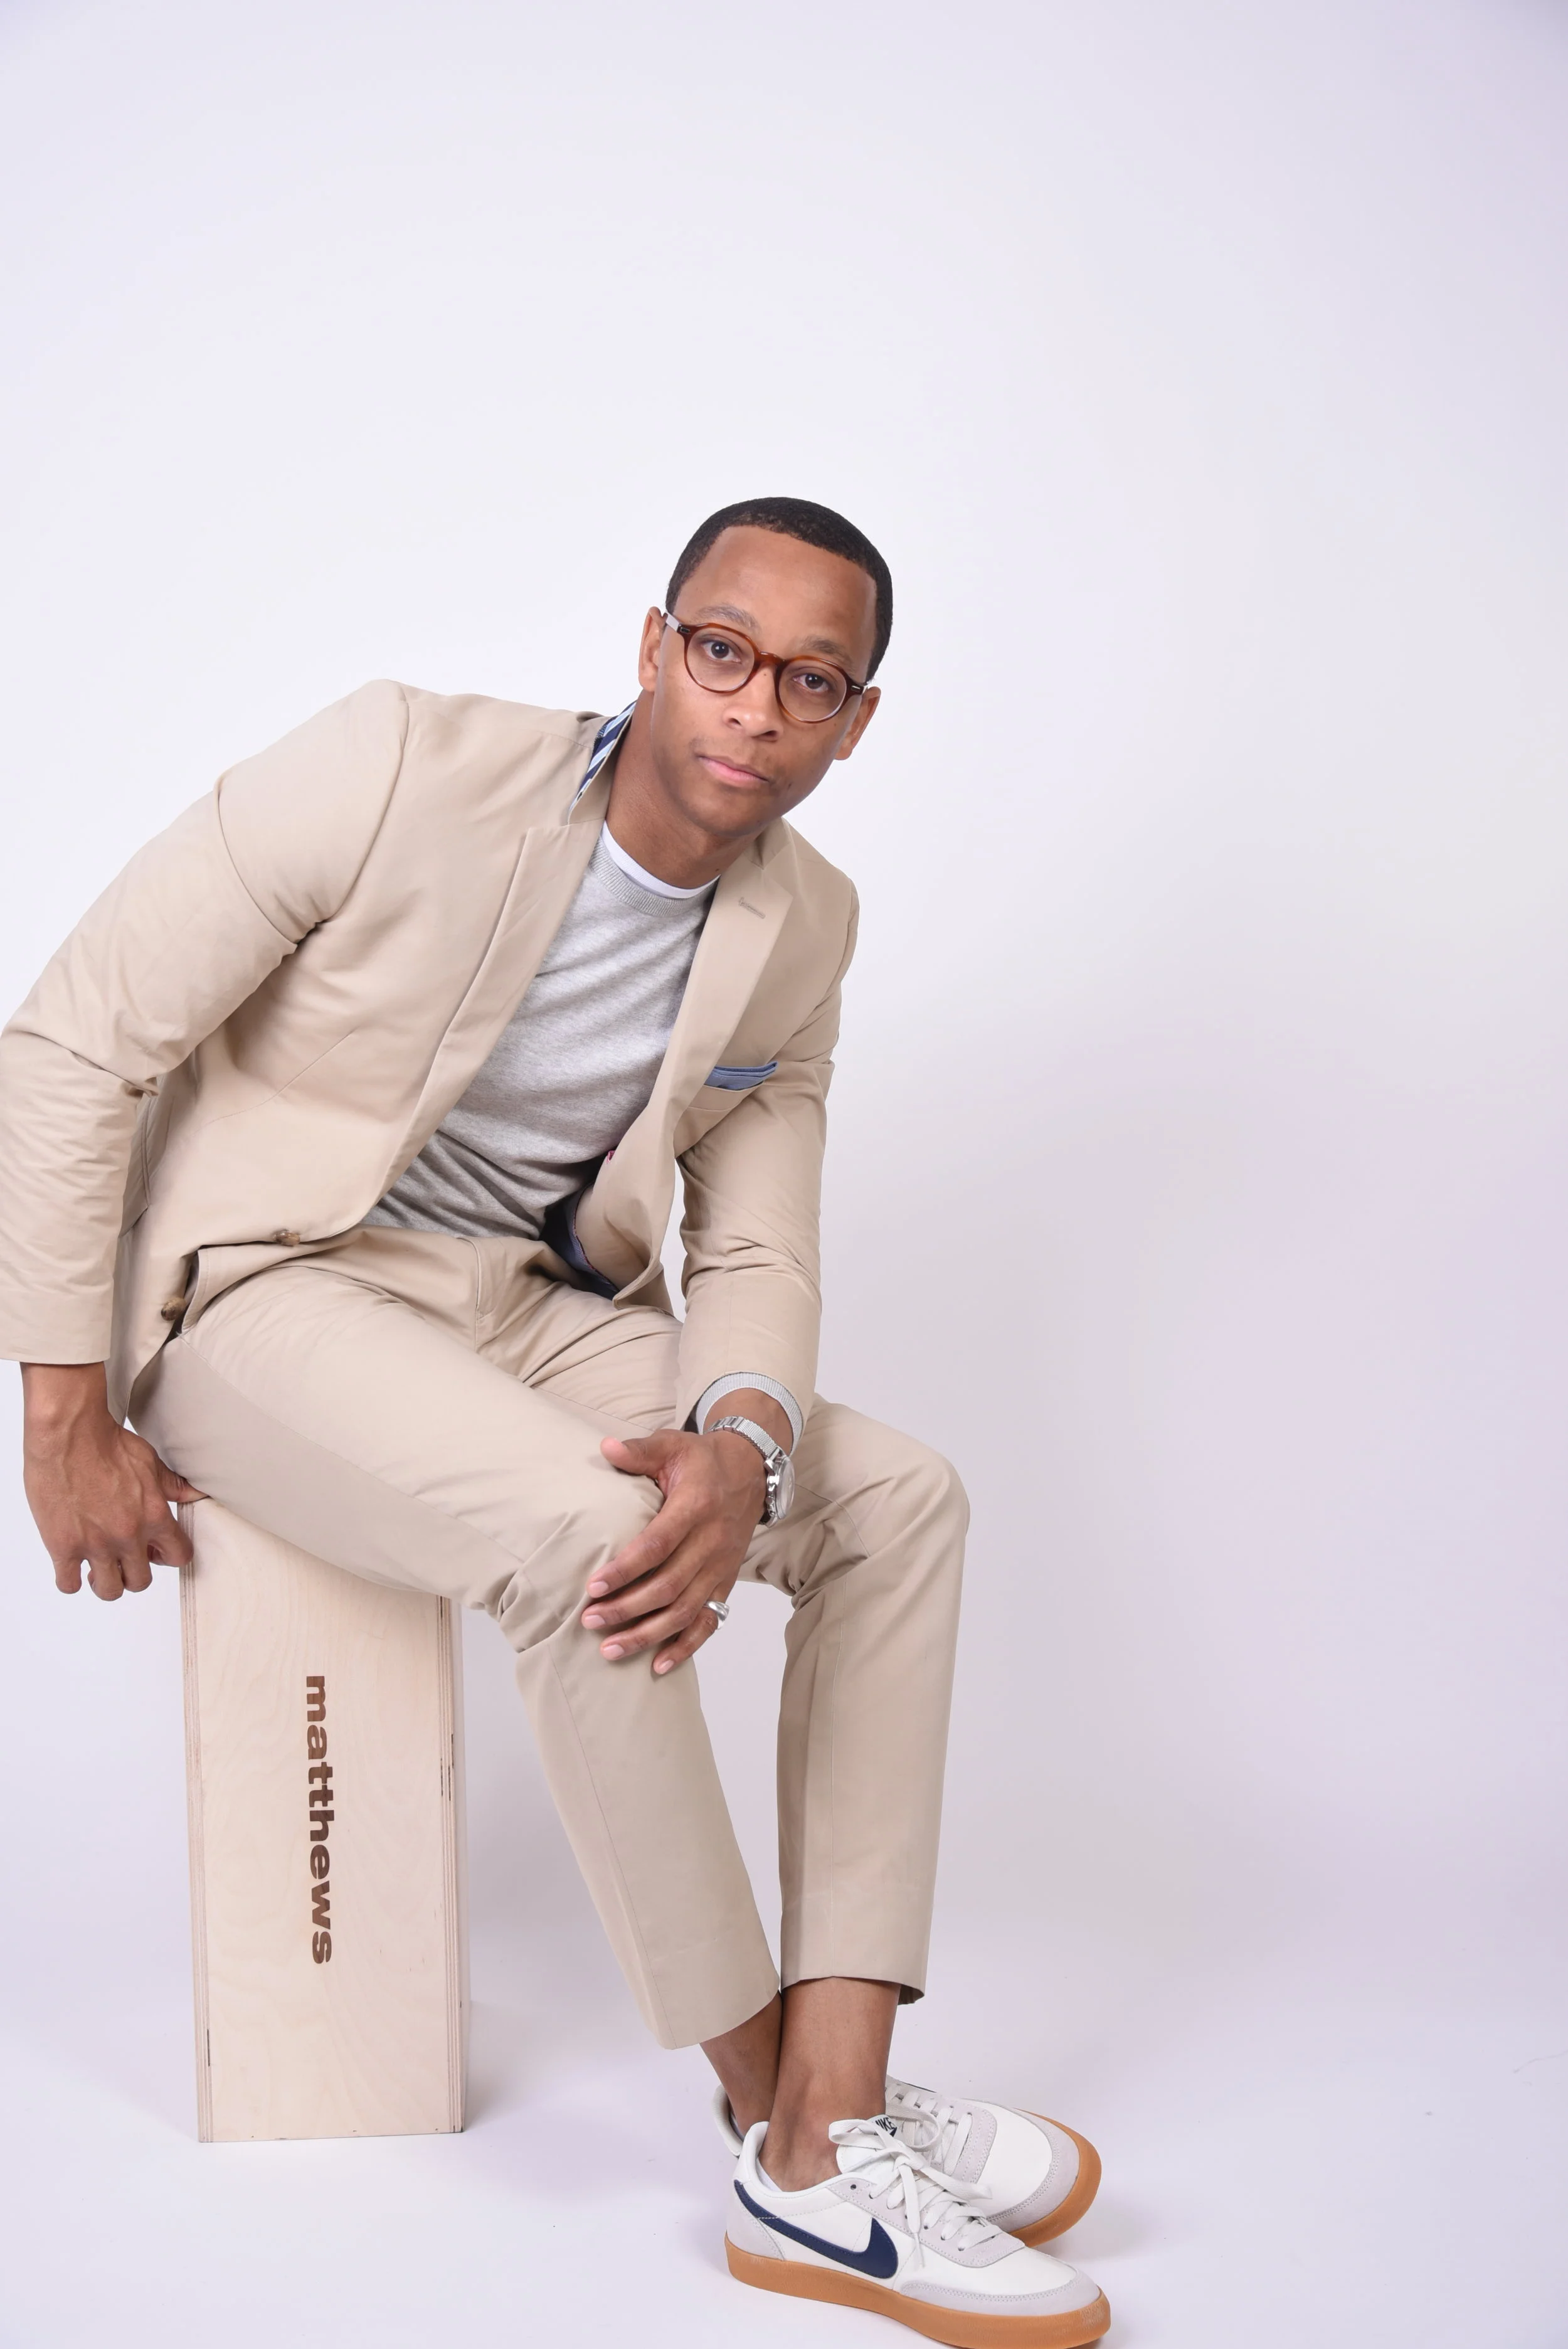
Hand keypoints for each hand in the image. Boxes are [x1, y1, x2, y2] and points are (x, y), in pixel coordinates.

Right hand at [21, 1362, 204, 1599]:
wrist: (69, 1435)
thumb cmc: (106, 1443)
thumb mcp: (149, 1462)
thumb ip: (172, 1486)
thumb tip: (194, 1495)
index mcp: (154, 1517)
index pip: (179, 1557)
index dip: (166, 1556)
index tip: (153, 1551)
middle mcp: (128, 1536)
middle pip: (141, 1581)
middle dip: (133, 1572)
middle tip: (121, 1558)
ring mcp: (95, 1544)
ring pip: (109, 1590)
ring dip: (104, 1581)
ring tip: (97, 1566)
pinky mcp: (63, 1546)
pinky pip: (69, 1584)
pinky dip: (71, 1579)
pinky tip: (70, 1563)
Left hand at [584, 1424, 771, 1674]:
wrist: (751, 1470)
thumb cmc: (704, 1459)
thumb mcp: (673, 1445)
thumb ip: (639, 1450)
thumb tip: (605, 1449)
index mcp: (695, 1506)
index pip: (656, 1545)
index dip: (625, 1569)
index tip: (593, 1586)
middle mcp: (711, 1542)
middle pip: (667, 1586)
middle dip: (626, 1609)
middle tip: (590, 1621)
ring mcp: (721, 1567)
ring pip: (684, 1611)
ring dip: (648, 1635)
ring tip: (610, 1649)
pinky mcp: (726, 1582)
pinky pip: (709, 1622)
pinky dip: (686, 1647)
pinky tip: (659, 1666)